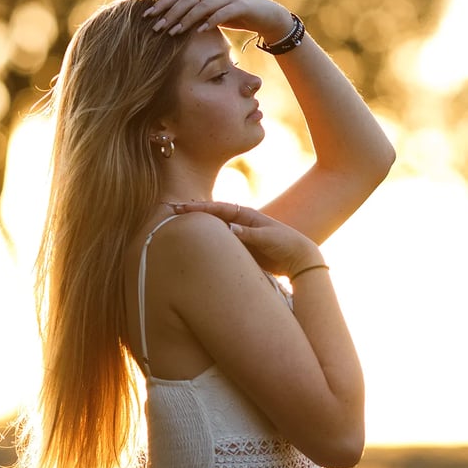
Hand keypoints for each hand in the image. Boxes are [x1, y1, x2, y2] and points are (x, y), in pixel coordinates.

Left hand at [143, 0, 293, 45]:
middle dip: (169, 14)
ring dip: (186, 19)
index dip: (162, 6)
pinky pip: (222, 13)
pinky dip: (210, 21)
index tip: (146, 17)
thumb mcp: (211, 17)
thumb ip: (195, 17)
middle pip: (186, 1)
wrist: (265, 15)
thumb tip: (171, 24)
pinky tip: (200, 30)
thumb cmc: (235, 17)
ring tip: (174, 32)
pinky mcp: (239, 6)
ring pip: (201, 7)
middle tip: (156, 28)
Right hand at [170, 201, 323, 278]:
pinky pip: (219, 244)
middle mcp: (239, 223)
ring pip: (213, 230)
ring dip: (195, 227)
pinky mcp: (239, 248)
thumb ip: (249, 234)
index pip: (217, 209)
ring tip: (173, 225)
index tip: (180, 208)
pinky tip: (193, 245)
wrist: (299, 259)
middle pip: (211, 216)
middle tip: (168, 210)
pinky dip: (205, 242)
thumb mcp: (268, 238)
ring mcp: (238, 235)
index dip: (198, 208)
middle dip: (191, 213)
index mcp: (246, 215)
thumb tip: (229, 229)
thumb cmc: (286, 244)